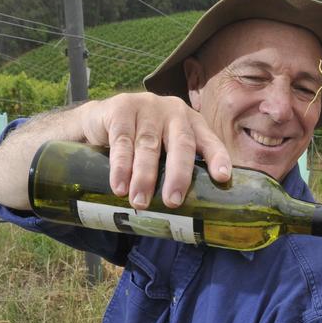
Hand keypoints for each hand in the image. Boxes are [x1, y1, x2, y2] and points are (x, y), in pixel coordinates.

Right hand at [76, 93, 232, 208]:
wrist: (99, 118)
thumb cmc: (139, 141)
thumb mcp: (163, 149)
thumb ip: (175, 168)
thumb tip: (188, 214)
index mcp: (191, 123)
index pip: (209, 141)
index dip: (217, 157)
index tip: (222, 178)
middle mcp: (174, 112)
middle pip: (180, 144)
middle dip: (178, 174)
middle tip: (173, 201)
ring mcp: (148, 107)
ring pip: (148, 146)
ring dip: (144, 177)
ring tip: (140, 203)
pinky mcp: (121, 108)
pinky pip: (122, 142)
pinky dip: (120, 167)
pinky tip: (119, 187)